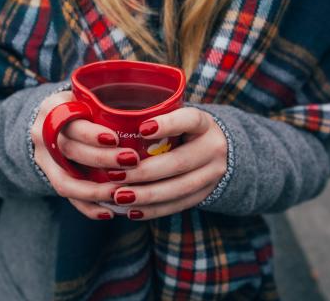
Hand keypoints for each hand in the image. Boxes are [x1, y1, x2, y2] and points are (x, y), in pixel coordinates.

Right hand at [30, 91, 139, 219]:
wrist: (51, 121)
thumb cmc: (82, 106)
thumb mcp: (87, 96)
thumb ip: (107, 103)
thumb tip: (153, 111)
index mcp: (54, 108)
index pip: (70, 122)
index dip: (91, 134)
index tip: (116, 139)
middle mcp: (43, 134)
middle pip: (69, 151)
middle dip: (101, 160)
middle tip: (132, 161)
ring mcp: (43, 159)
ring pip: (65, 181)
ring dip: (94, 190)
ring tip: (120, 193)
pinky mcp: (49, 178)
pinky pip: (67, 197)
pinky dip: (88, 207)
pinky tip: (109, 212)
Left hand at [110, 107, 227, 219]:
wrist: (217, 151)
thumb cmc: (183, 130)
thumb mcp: (177, 118)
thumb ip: (155, 119)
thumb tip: (112, 124)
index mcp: (204, 124)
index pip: (190, 120)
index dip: (168, 125)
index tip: (141, 129)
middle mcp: (213, 148)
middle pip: (179, 162)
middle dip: (145, 171)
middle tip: (115, 175)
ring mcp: (212, 174)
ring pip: (179, 188)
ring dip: (146, 195)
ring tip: (120, 196)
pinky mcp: (205, 194)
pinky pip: (179, 205)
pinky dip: (154, 210)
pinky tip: (132, 211)